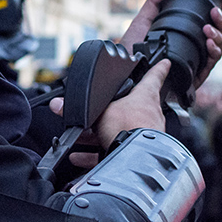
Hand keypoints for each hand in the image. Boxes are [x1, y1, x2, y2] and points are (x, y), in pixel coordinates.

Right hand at [50, 59, 170, 168]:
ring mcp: (145, 136)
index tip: (164, 63)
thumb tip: (58, 104)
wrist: (137, 158)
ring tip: (80, 139)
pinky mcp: (138, 153)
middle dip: (111, 111)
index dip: (158, 69)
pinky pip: (114, 151)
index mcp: (145, 97)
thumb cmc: (128, 127)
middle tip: (99, 111)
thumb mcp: (99, 111)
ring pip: (120, 132)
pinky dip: (95, 154)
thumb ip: (80, 109)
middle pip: (130, 108)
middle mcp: (149, 115)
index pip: (154, 77)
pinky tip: (79, 157)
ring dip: (98, 136)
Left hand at [120, 0, 221, 89]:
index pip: (210, 25)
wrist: (124, 70)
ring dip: (218, 36)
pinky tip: (209, 43)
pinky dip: (214, 53)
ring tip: (208, 29)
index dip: (220, 16)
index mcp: (186, 37)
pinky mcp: (194, 77)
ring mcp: (196, 63)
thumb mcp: (143, 21)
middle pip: (219, 36)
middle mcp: (194, 50)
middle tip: (215, 12)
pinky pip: (211, 65)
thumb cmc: (132, 49)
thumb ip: (155, 2)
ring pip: (219, 49)